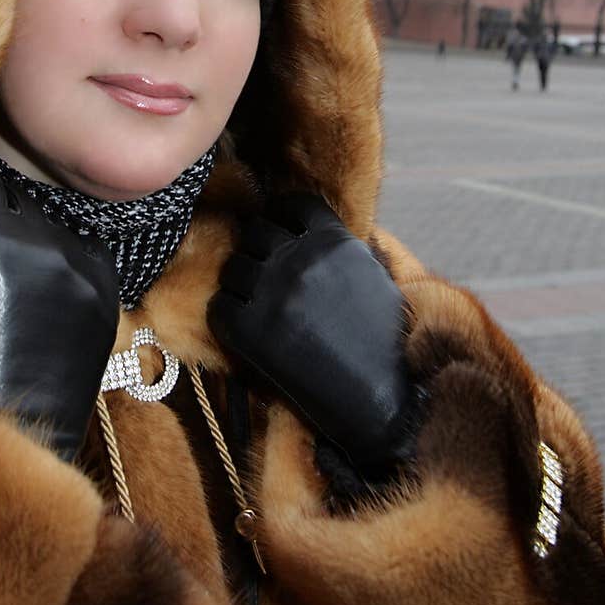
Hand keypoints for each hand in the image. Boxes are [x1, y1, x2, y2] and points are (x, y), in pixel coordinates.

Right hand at [0, 150, 119, 460]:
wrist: (8, 431)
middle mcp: (44, 248)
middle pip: (19, 197)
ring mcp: (82, 269)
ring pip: (54, 222)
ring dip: (34, 231)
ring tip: (16, 265)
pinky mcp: (107, 292)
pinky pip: (88, 249)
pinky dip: (67, 254)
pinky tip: (47, 278)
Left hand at [208, 193, 414, 471]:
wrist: (384, 400)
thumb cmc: (386, 341)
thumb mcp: (372, 276)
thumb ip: (338, 248)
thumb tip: (307, 232)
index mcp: (335, 240)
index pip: (291, 204)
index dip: (281, 215)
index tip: (278, 229)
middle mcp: (301, 259)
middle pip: (255, 231)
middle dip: (257, 248)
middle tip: (263, 269)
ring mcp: (274, 293)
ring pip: (233, 267)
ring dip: (240, 282)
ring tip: (254, 301)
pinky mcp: (252, 332)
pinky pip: (218, 307)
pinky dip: (226, 315)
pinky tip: (243, 326)